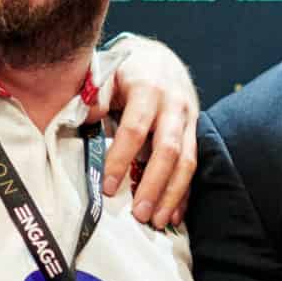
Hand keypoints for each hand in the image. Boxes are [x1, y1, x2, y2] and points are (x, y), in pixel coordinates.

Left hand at [90, 37, 198, 227]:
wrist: (160, 59)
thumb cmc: (126, 71)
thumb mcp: (107, 72)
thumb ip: (94, 94)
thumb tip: (85, 117)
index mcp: (148, 89)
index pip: (134, 129)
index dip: (121, 159)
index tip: (108, 187)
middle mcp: (174, 105)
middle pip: (168, 150)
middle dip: (154, 185)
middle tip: (139, 214)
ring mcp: (189, 120)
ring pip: (187, 161)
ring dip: (172, 194)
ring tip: (157, 222)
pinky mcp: (196, 132)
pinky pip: (194, 166)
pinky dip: (185, 192)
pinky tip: (174, 215)